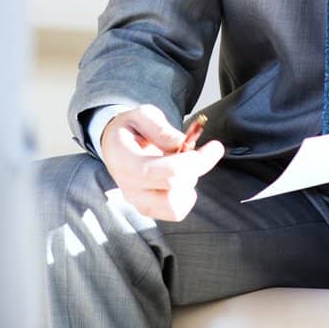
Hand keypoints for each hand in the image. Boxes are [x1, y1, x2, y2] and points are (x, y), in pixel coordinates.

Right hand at [100, 104, 225, 220]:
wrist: (114, 144)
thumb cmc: (130, 128)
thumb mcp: (142, 115)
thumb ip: (161, 129)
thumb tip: (182, 144)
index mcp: (126, 160)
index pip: (167, 172)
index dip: (195, 162)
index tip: (214, 147)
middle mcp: (130, 187)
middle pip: (174, 193)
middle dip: (195, 171)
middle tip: (199, 152)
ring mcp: (138, 201)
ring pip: (176, 208)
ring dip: (190, 185)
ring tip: (185, 165)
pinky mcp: (148, 209)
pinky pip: (175, 212)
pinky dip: (186, 195)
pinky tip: (181, 177)